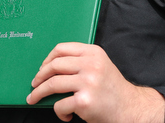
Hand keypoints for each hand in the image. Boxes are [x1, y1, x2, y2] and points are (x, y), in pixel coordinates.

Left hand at [27, 43, 164, 122]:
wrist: (130, 109)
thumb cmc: (112, 90)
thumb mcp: (100, 66)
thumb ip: (81, 61)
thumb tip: (50, 67)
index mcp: (93, 53)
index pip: (62, 49)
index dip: (47, 59)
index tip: (41, 68)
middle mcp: (91, 65)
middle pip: (54, 66)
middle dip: (39, 77)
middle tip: (34, 85)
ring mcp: (88, 83)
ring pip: (52, 84)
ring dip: (39, 93)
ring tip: (34, 98)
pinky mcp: (84, 101)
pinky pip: (59, 104)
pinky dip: (58, 111)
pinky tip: (66, 114)